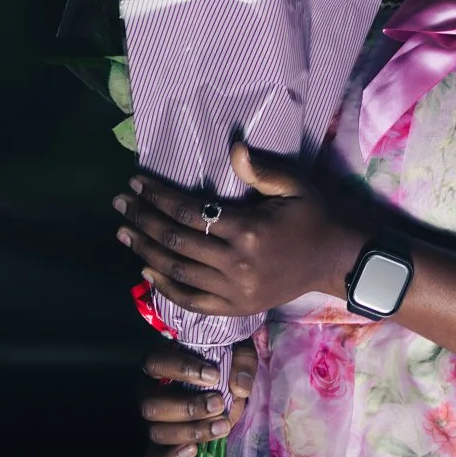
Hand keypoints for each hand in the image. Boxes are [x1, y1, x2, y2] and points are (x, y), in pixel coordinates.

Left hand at [112, 142, 357, 314]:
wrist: (334, 260)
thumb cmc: (313, 216)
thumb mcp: (294, 185)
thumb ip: (261, 170)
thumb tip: (234, 148)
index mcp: (249, 230)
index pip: (190, 212)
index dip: (159, 196)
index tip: (137, 183)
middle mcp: (237, 263)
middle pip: (176, 240)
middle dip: (143, 219)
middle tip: (121, 203)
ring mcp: (234, 290)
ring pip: (177, 271)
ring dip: (145, 251)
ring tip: (124, 231)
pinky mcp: (235, 308)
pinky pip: (191, 301)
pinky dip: (164, 288)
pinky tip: (145, 270)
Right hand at [139, 339, 257, 456]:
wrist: (224, 384)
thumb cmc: (224, 362)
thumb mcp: (238, 352)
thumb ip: (242, 362)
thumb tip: (240, 387)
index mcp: (161, 363)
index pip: (156, 363)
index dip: (182, 369)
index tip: (214, 375)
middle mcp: (148, 391)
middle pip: (152, 404)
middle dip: (187, 408)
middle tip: (219, 404)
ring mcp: (152, 420)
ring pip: (155, 431)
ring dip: (189, 432)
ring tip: (221, 426)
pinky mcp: (158, 443)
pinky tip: (193, 451)